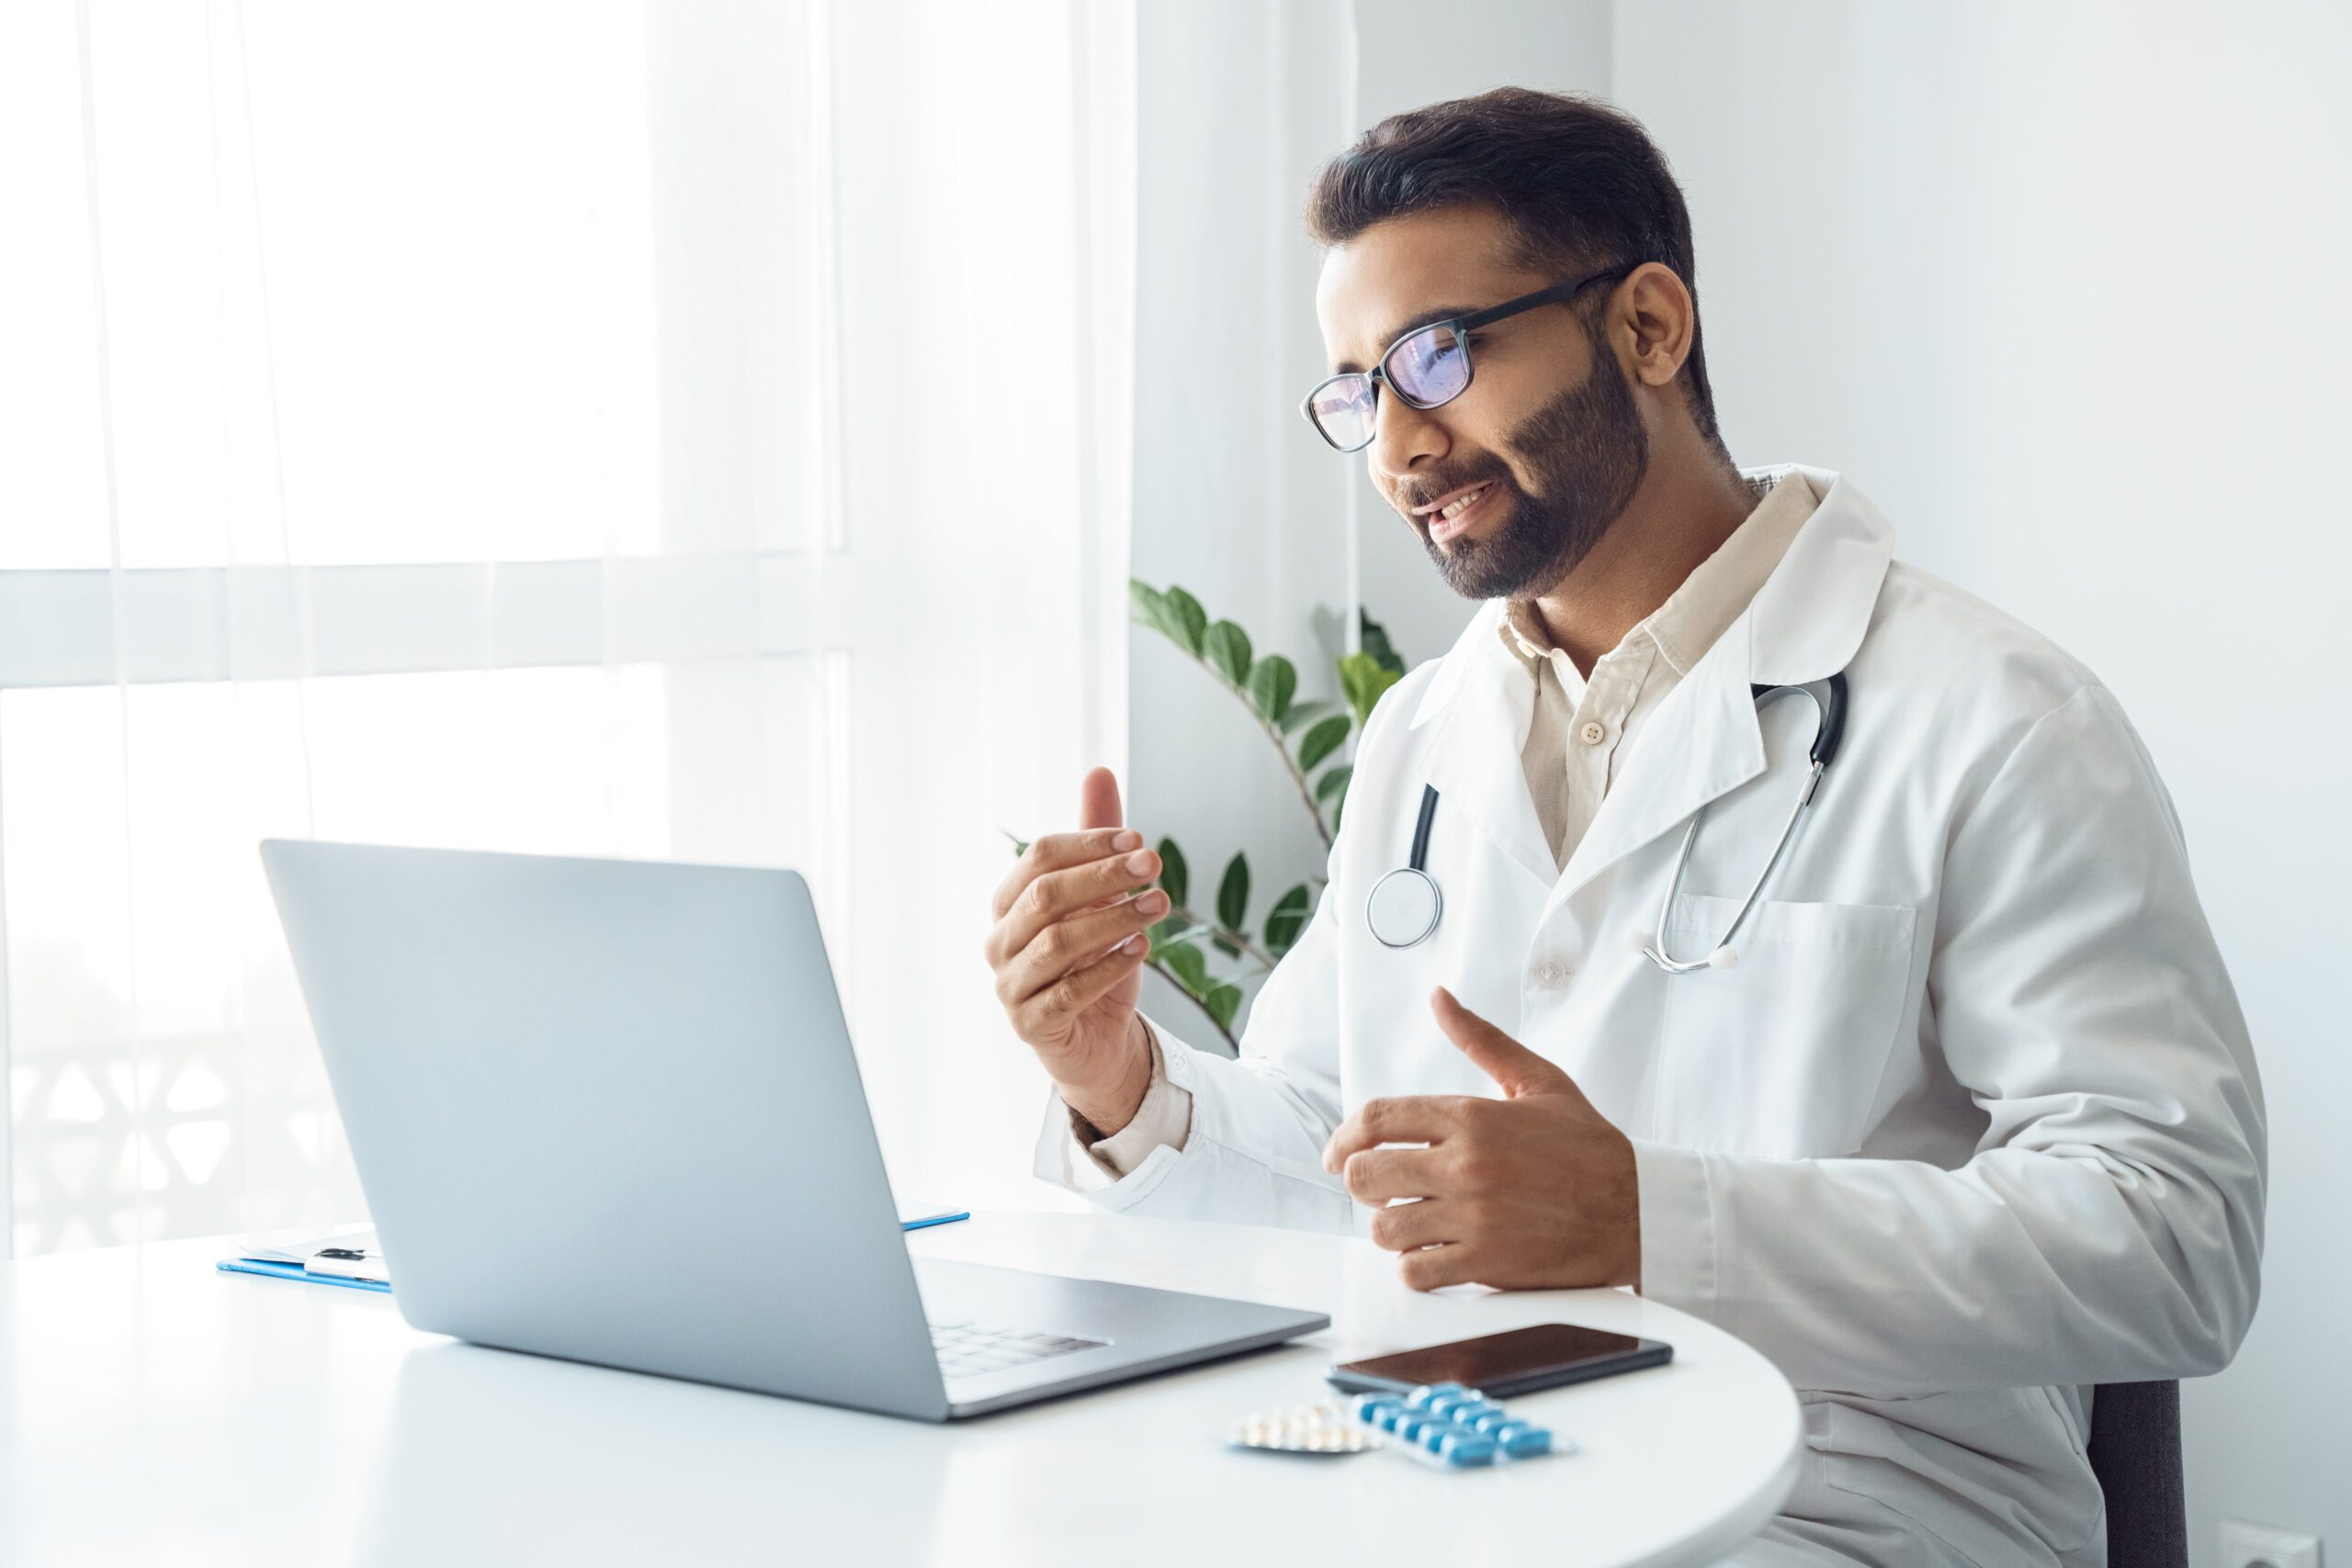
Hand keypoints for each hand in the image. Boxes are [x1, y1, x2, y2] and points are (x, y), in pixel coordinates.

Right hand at [983, 766, 1164, 1134]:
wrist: (1099, 1040)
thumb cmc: (1094, 961)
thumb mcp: (1101, 897)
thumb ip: (1096, 841)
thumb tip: (1099, 770)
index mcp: (1009, 901)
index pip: (1039, 857)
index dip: (1089, 844)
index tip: (1139, 839)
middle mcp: (1000, 940)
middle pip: (1046, 895)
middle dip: (1103, 876)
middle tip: (1154, 865)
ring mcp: (1010, 985)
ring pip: (1058, 942)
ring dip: (1114, 919)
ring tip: (1159, 905)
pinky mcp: (1030, 1024)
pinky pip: (1068, 992)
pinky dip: (1107, 968)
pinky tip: (1141, 949)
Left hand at [1321, 987, 1640, 1291]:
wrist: (1640, 1210)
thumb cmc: (1589, 1146)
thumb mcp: (1538, 1080)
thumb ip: (1481, 1039)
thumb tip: (1440, 998)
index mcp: (1471, 1116)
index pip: (1376, 1120)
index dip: (1343, 1139)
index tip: (1338, 1154)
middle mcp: (1465, 1165)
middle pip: (1367, 1176)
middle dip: (1361, 1183)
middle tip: (1376, 1189)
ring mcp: (1474, 1217)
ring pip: (1385, 1229)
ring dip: (1388, 1228)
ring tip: (1408, 1222)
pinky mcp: (1486, 1263)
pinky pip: (1416, 1272)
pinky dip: (1413, 1268)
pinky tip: (1430, 1256)